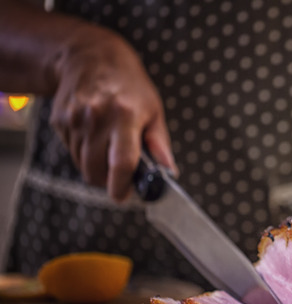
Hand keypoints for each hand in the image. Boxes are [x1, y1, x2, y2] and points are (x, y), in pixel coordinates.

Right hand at [49, 27, 175, 201]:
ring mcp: (75, 118)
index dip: (122, 185)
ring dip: (96, 167)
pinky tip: (94, 134)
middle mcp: (97, 117)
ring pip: (82, 164)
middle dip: (108, 181)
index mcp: (125, 115)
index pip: (122, 161)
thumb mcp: (154, 110)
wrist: (91, 57)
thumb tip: (168, 172)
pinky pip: (71, 151)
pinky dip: (83, 152)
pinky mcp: (60, 120)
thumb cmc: (129, 85)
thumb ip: (160, 144)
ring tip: (109, 147)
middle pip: (96, 170)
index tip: (123, 197)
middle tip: (120, 176)